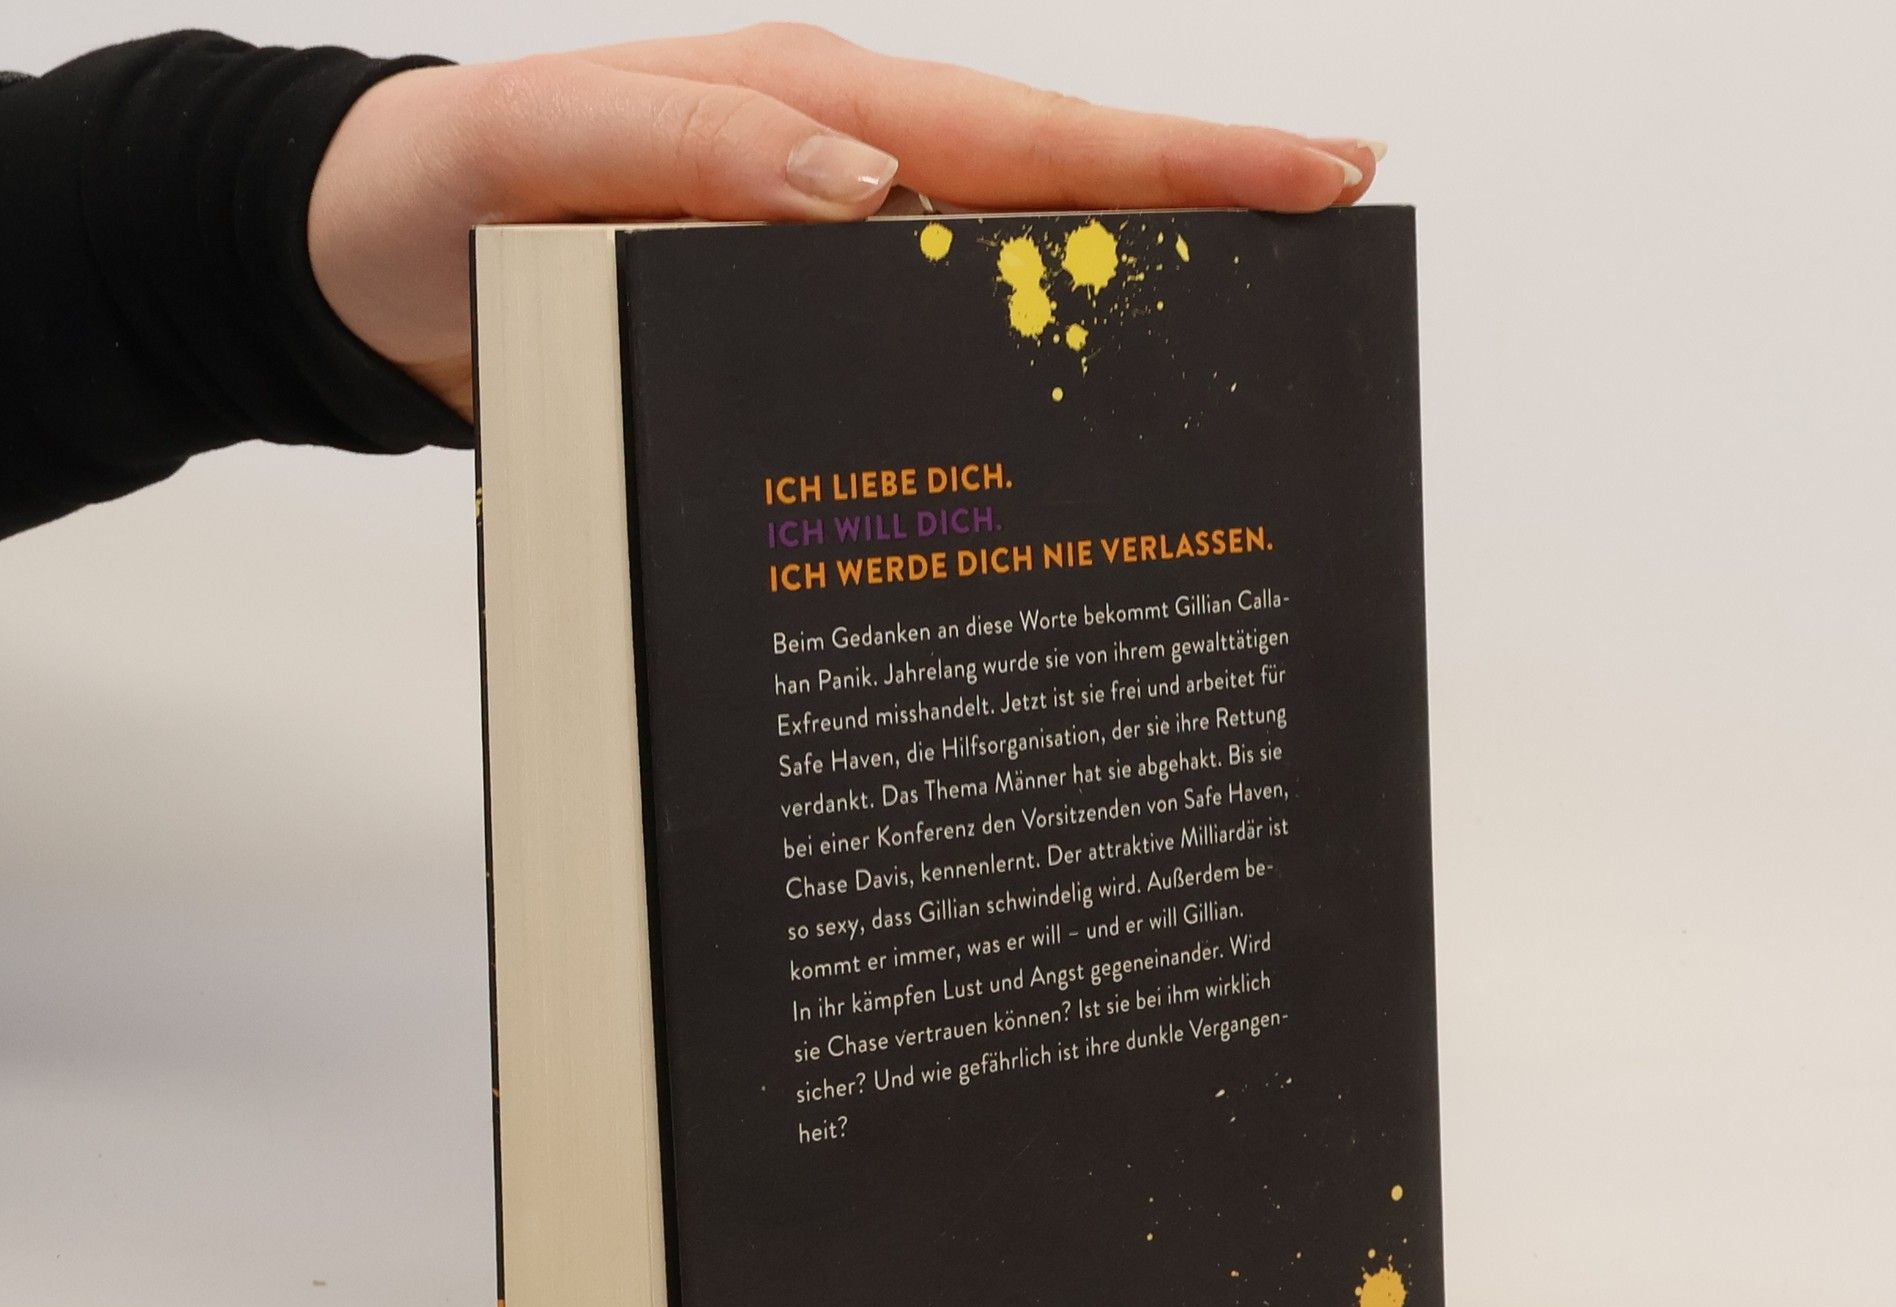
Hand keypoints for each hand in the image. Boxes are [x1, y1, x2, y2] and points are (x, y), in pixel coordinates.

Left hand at [308, 22, 1383, 418]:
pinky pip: (931, 345)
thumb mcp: (534, 147)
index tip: (1309, 174)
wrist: (373, 271)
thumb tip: (866, 190)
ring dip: (1126, 299)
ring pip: (1008, 272)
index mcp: (807, 113)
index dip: (1171, 162)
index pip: (1022, 138)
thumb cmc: (444, 197)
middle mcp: (840, 179)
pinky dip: (1014, 372)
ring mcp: (829, 257)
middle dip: (1199, 209)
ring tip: (1251, 332)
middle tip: (1338, 227)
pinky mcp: (799, 332)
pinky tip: (1073, 419)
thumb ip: (690, 142)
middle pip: (1053, 191)